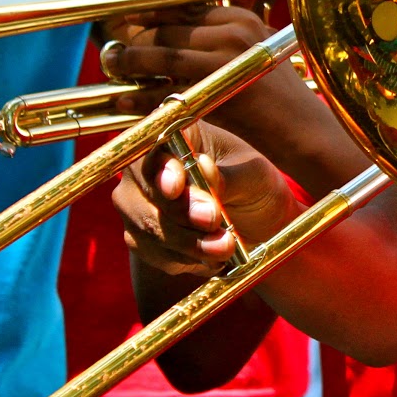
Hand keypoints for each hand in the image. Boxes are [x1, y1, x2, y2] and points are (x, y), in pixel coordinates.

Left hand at [100, 5, 297, 127]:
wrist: (303, 129)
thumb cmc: (279, 94)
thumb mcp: (255, 51)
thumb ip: (221, 35)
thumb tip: (174, 27)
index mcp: (242, 18)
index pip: (185, 5)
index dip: (152, 13)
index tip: (130, 18)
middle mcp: (233, 33)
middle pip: (169, 30)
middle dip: (136, 40)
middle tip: (116, 50)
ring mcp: (224, 61)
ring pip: (162, 56)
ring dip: (131, 62)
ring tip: (114, 67)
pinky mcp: (215, 92)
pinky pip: (165, 92)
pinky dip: (139, 97)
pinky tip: (124, 100)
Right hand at [115, 121, 301, 276]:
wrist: (258, 221)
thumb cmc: (256, 186)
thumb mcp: (253, 176)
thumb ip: (227, 176)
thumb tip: (202, 168)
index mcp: (177, 136)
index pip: (156, 150)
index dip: (162, 170)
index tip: (177, 188)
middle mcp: (147, 168)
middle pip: (143, 194)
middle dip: (179, 214)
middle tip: (214, 221)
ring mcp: (138, 203)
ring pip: (146, 228)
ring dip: (185, 243)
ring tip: (225, 248)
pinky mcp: (142, 236)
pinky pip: (152, 253)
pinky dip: (183, 260)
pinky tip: (213, 260)